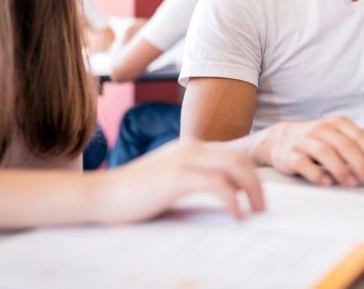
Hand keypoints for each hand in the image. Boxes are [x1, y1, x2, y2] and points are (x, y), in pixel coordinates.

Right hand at [93, 140, 263, 222]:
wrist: (102, 195)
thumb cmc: (134, 194)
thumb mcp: (169, 180)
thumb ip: (194, 178)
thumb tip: (225, 191)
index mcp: (190, 147)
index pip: (233, 153)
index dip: (250, 175)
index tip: (255, 197)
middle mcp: (191, 147)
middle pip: (240, 157)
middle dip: (256, 182)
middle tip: (262, 207)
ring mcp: (184, 159)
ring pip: (234, 166)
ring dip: (251, 189)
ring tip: (254, 211)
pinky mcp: (177, 177)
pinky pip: (218, 184)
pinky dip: (233, 199)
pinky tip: (236, 215)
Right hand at [257, 116, 363, 188]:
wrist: (278, 139)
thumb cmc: (315, 141)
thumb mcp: (336, 139)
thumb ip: (356, 150)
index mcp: (336, 124)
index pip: (357, 136)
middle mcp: (320, 129)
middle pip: (344, 145)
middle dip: (361, 164)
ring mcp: (303, 141)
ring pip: (324, 152)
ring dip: (341, 169)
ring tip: (352, 183)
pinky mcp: (288, 155)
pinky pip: (303, 163)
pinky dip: (315, 173)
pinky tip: (326, 182)